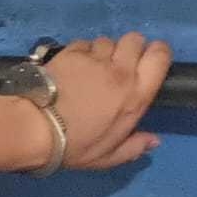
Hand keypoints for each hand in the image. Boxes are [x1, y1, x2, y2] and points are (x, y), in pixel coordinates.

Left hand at [45, 32, 171, 169]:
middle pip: (135, 40)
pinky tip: (74, 66)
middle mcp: (119, 71)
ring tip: (93, 67)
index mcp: (136, 95)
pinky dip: (82, 51)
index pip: (159, 57)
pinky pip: (84, 43)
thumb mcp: (108, 157)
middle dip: (131, 47)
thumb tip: (154, 140)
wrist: (36, 128)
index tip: (149, 60)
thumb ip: (134, 147)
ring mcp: (94, 59)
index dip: (158, 52)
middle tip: (119, 64)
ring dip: (104, 51)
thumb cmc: (74, 145)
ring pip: (108, 40)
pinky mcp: (71, 52)